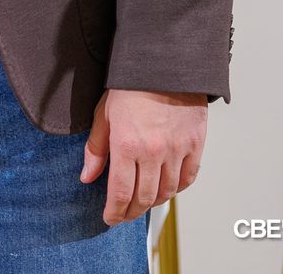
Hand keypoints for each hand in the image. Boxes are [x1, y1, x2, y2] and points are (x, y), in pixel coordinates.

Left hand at [79, 88, 205, 224]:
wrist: (165, 64)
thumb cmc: (132, 85)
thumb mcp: (104, 114)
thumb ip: (96, 149)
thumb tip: (87, 175)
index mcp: (127, 144)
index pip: (121, 193)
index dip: (115, 211)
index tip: (110, 217)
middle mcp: (153, 151)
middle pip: (144, 198)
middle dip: (131, 211)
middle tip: (124, 214)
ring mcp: (177, 150)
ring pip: (166, 192)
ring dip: (153, 202)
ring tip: (143, 202)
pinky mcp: (195, 145)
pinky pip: (188, 178)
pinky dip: (176, 188)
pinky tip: (166, 187)